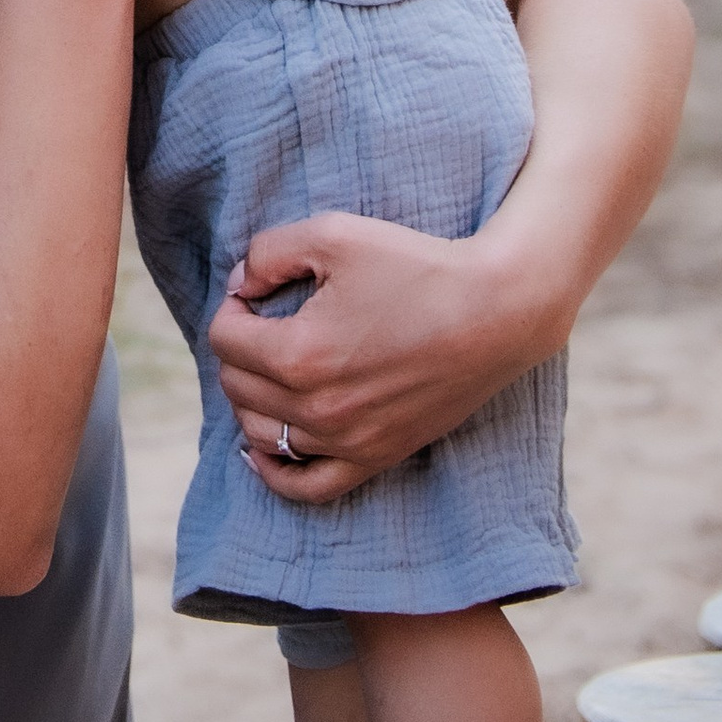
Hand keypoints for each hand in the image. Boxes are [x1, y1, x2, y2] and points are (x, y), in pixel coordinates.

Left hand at [210, 212, 551, 504]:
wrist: (496, 311)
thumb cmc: (417, 266)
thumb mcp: (334, 235)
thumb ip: (266, 254)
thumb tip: (240, 286)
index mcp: (299, 354)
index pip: (224, 338)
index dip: (232, 306)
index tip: (255, 291)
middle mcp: (317, 409)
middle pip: (236, 385)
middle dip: (239, 348)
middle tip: (264, 321)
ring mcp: (347, 441)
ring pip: (261, 435)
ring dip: (251, 399)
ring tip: (268, 367)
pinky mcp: (376, 457)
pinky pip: (307, 487)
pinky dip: (274, 471)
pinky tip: (261, 449)